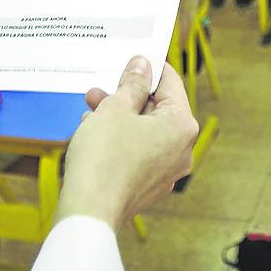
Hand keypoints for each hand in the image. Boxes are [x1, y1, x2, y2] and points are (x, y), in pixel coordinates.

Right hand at [56, 58, 198, 232]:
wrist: (90, 211)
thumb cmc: (104, 158)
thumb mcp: (116, 108)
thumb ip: (132, 84)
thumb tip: (142, 66)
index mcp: (181, 126)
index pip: (170, 83)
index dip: (149, 68)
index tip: (132, 59)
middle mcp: (181, 150)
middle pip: (157, 109)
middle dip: (127, 96)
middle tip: (102, 88)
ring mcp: (166, 172)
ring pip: (144, 132)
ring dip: (119, 117)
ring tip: (90, 111)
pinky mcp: (148, 186)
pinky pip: (138, 153)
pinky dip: (119, 140)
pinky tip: (94, 133)